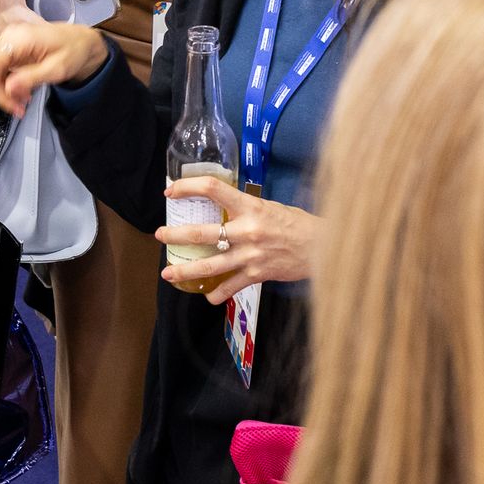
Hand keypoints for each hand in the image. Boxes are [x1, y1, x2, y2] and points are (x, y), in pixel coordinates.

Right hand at [0, 19, 107, 120]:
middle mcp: (8, 39)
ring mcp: (7, 45)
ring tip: (21, 106)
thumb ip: (31, 78)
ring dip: (5, 95)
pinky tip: (21, 96)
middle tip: (10, 113)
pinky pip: (0, 74)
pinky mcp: (9, 52)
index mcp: (18, 40)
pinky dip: (8, 88)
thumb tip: (9, 89)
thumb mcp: (57, 69)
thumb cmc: (73, 50)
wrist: (81, 41)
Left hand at [156, 178, 317, 303]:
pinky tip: (207, 296)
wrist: (323, 247)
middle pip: (202, 233)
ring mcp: (250, 255)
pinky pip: (229, 287)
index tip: (171, 191)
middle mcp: (247, 230)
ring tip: (168, 273)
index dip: (188, 187)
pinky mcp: (256, 274)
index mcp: (250, 206)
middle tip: (160, 235)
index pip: (213, 189)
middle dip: (176, 235)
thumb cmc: (297, 224)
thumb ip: (246, 210)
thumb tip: (222, 209)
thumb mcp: (270, 207)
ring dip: (185, 270)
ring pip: (209, 265)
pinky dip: (216, 294)